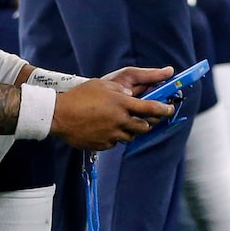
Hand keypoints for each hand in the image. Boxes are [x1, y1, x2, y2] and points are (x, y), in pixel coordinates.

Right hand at [50, 71, 175, 150]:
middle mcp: (120, 120)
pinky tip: (104, 128)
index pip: (151, 108)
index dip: (164, 110)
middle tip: (143, 118)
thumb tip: (132, 96)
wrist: (60, 115)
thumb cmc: (79, 97)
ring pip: (131, 136)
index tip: (169, 109)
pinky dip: (114, 136)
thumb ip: (120, 91)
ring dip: (129, 129)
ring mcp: (112, 134)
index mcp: (122, 103)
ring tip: (118, 122)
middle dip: (147, 123)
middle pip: (144, 126)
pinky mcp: (104, 144)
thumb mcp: (102, 86)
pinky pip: (115, 142)